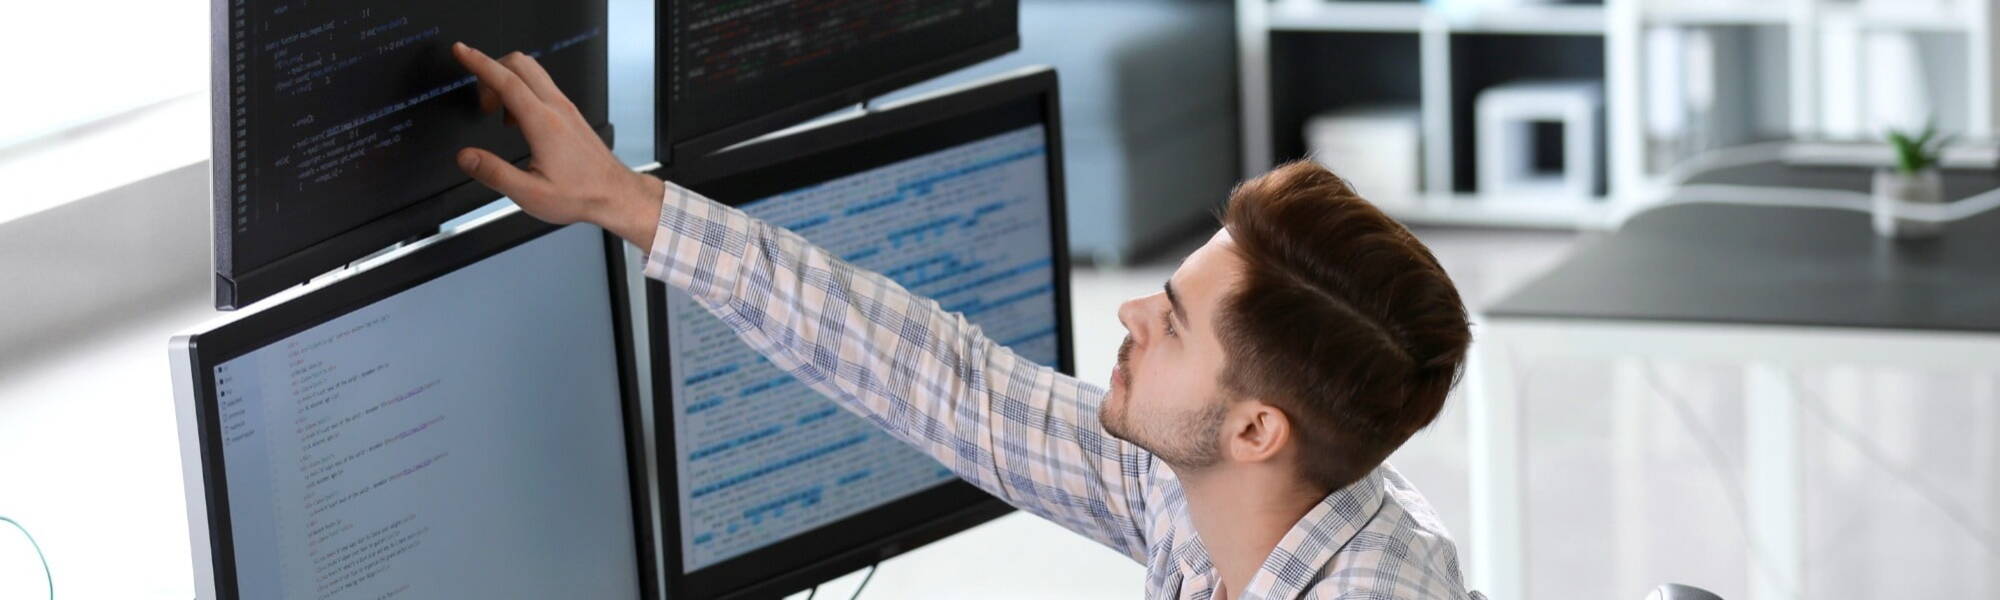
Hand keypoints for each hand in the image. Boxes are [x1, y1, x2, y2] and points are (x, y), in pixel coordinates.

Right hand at [451, 42, 662, 248]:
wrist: (615, 195)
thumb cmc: (581, 195)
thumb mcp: (531, 194)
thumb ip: (495, 174)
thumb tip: (466, 157)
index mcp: (544, 124)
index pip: (506, 81)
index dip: (479, 63)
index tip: (461, 51)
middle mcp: (557, 108)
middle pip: (519, 64)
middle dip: (491, 69)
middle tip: (479, 98)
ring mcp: (566, 108)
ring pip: (532, 71)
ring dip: (507, 79)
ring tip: (495, 110)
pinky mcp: (571, 113)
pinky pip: (542, 85)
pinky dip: (522, 89)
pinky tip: (517, 119)